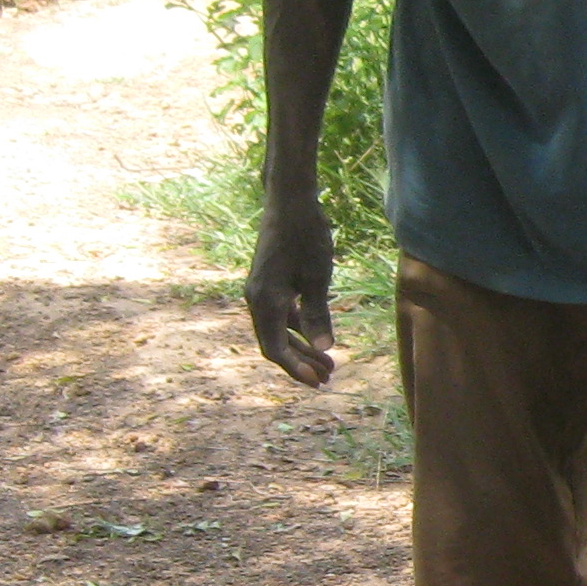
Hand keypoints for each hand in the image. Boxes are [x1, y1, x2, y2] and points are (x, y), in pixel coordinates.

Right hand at [246, 192, 336, 386]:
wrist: (290, 204)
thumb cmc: (307, 237)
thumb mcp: (318, 278)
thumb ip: (318, 314)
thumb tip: (323, 348)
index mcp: (265, 301)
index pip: (275, 347)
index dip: (295, 368)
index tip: (317, 381)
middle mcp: (257, 299)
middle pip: (275, 343)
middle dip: (301, 362)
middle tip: (329, 378)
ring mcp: (261, 291)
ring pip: (278, 330)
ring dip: (301, 347)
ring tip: (329, 364)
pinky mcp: (269, 283)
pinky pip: (280, 315)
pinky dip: (298, 328)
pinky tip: (317, 336)